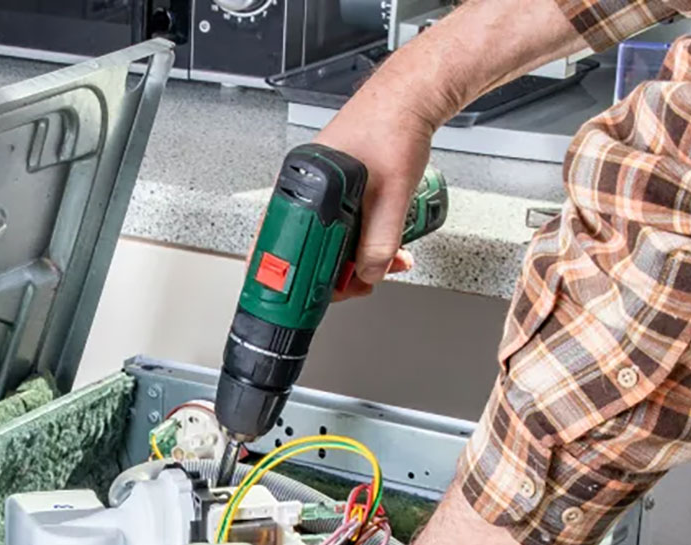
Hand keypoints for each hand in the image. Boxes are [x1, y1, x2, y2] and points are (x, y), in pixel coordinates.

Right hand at [313, 84, 447, 293]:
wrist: (411, 100)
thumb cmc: (393, 129)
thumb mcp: (392, 196)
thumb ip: (380, 241)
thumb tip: (369, 273)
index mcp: (303, 186)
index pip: (280, 244)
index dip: (292, 276)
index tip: (303, 298)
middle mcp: (306, 188)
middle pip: (306, 248)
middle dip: (336, 272)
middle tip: (360, 284)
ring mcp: (322, 190)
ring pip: (328, 239)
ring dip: (354, 259)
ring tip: (385, 263)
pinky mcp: (339, 190)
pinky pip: (342, 226)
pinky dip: (360, 241)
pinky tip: (384, 245)